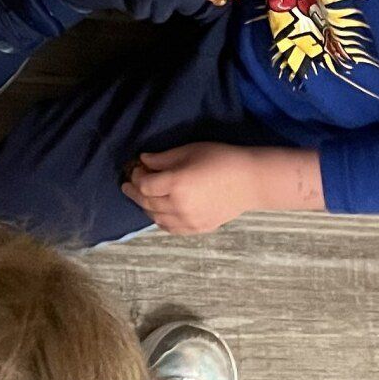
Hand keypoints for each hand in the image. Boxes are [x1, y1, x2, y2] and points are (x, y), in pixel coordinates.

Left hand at [123, 143, 262, 235]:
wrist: (250, 181)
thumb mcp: (190, 151)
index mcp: (176, 184)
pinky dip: (160, 220)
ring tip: (144, 197)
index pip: (144, 185)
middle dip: (135, 192)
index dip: (136, 176)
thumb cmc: (221, 159)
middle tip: (128, 185)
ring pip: (155, 217)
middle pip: (146, 202)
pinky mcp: (197, 228)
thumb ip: (163, 158)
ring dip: (146, 206)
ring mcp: (188, 220)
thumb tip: (143, 161)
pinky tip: (159, 212)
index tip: (136, 168)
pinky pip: (170, 228)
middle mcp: (178, 205)